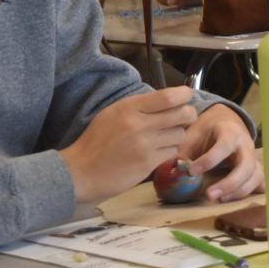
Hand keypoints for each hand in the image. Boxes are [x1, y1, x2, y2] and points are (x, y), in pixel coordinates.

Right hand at [58, 87, 197, 204]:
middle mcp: (139, 125)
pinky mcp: (148, 164)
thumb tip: (170, 99)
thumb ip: (141, 106)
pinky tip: (157, 152)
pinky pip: (171, 152)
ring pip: (180, 135)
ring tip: (165, 137)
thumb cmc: (96, 140)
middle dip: (189, 115)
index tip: (185, 97)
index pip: (169, 96)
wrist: (79, 172)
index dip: (184, 95)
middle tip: (183, 118)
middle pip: (184, 114)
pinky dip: (168, 151)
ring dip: (177, 135)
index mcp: (129, 108)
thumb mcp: (114, 113)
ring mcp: (145, 146)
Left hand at [178, 104, 263, 202]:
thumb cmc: (207, 131)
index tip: (192, 171)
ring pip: (255, 176)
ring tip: (218, 200)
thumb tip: (173, 170)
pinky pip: (260, 183)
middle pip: (246, 165)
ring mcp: (253, 158)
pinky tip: (234, 201)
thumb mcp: (193, 135)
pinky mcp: (255, 169)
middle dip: (229, 183)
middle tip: (209, 195)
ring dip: (238, 191)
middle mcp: (246, 145)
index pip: (225, 145)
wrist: (225, 123)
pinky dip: (250, 193)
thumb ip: (184, 152)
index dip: (210, 159)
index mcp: (230, 132)